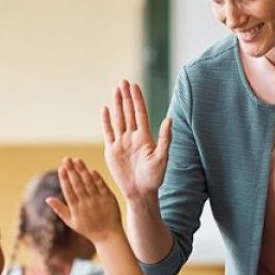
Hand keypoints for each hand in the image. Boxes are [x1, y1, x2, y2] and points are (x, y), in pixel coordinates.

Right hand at [46, 157, 121, 243]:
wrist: (108, 236)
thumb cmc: (87, 228)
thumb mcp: (71, 222)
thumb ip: (59, 209)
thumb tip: (47, 198)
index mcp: (76, 209)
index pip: (68, 191)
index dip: (64, 179)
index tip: (61, 168)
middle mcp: (87, 204)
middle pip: (78, 184)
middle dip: (71, 170)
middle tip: (66, 159)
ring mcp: (98, 201)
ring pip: (89, 183)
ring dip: (82, 170)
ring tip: (77, 160)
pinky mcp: (109, 199)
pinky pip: (102, 186)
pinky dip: (96, 178)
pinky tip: (91, 169)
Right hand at [102, 80, 171, 202]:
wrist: (140, 193)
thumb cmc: (155, 178)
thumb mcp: (162, 158)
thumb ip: (165, 138)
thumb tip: (169, 119)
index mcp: (145, 137)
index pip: (140, 113)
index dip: (137, 99)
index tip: (134, 85)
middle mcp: (133, 137)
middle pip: (128, 112)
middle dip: (126, 97)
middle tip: (123, 82)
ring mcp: (122, 143)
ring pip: (118, 119)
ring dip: (117, 105)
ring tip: (115, 90)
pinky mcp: (112, 151)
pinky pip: (108, 132)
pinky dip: (106, 121)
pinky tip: (105, 109)